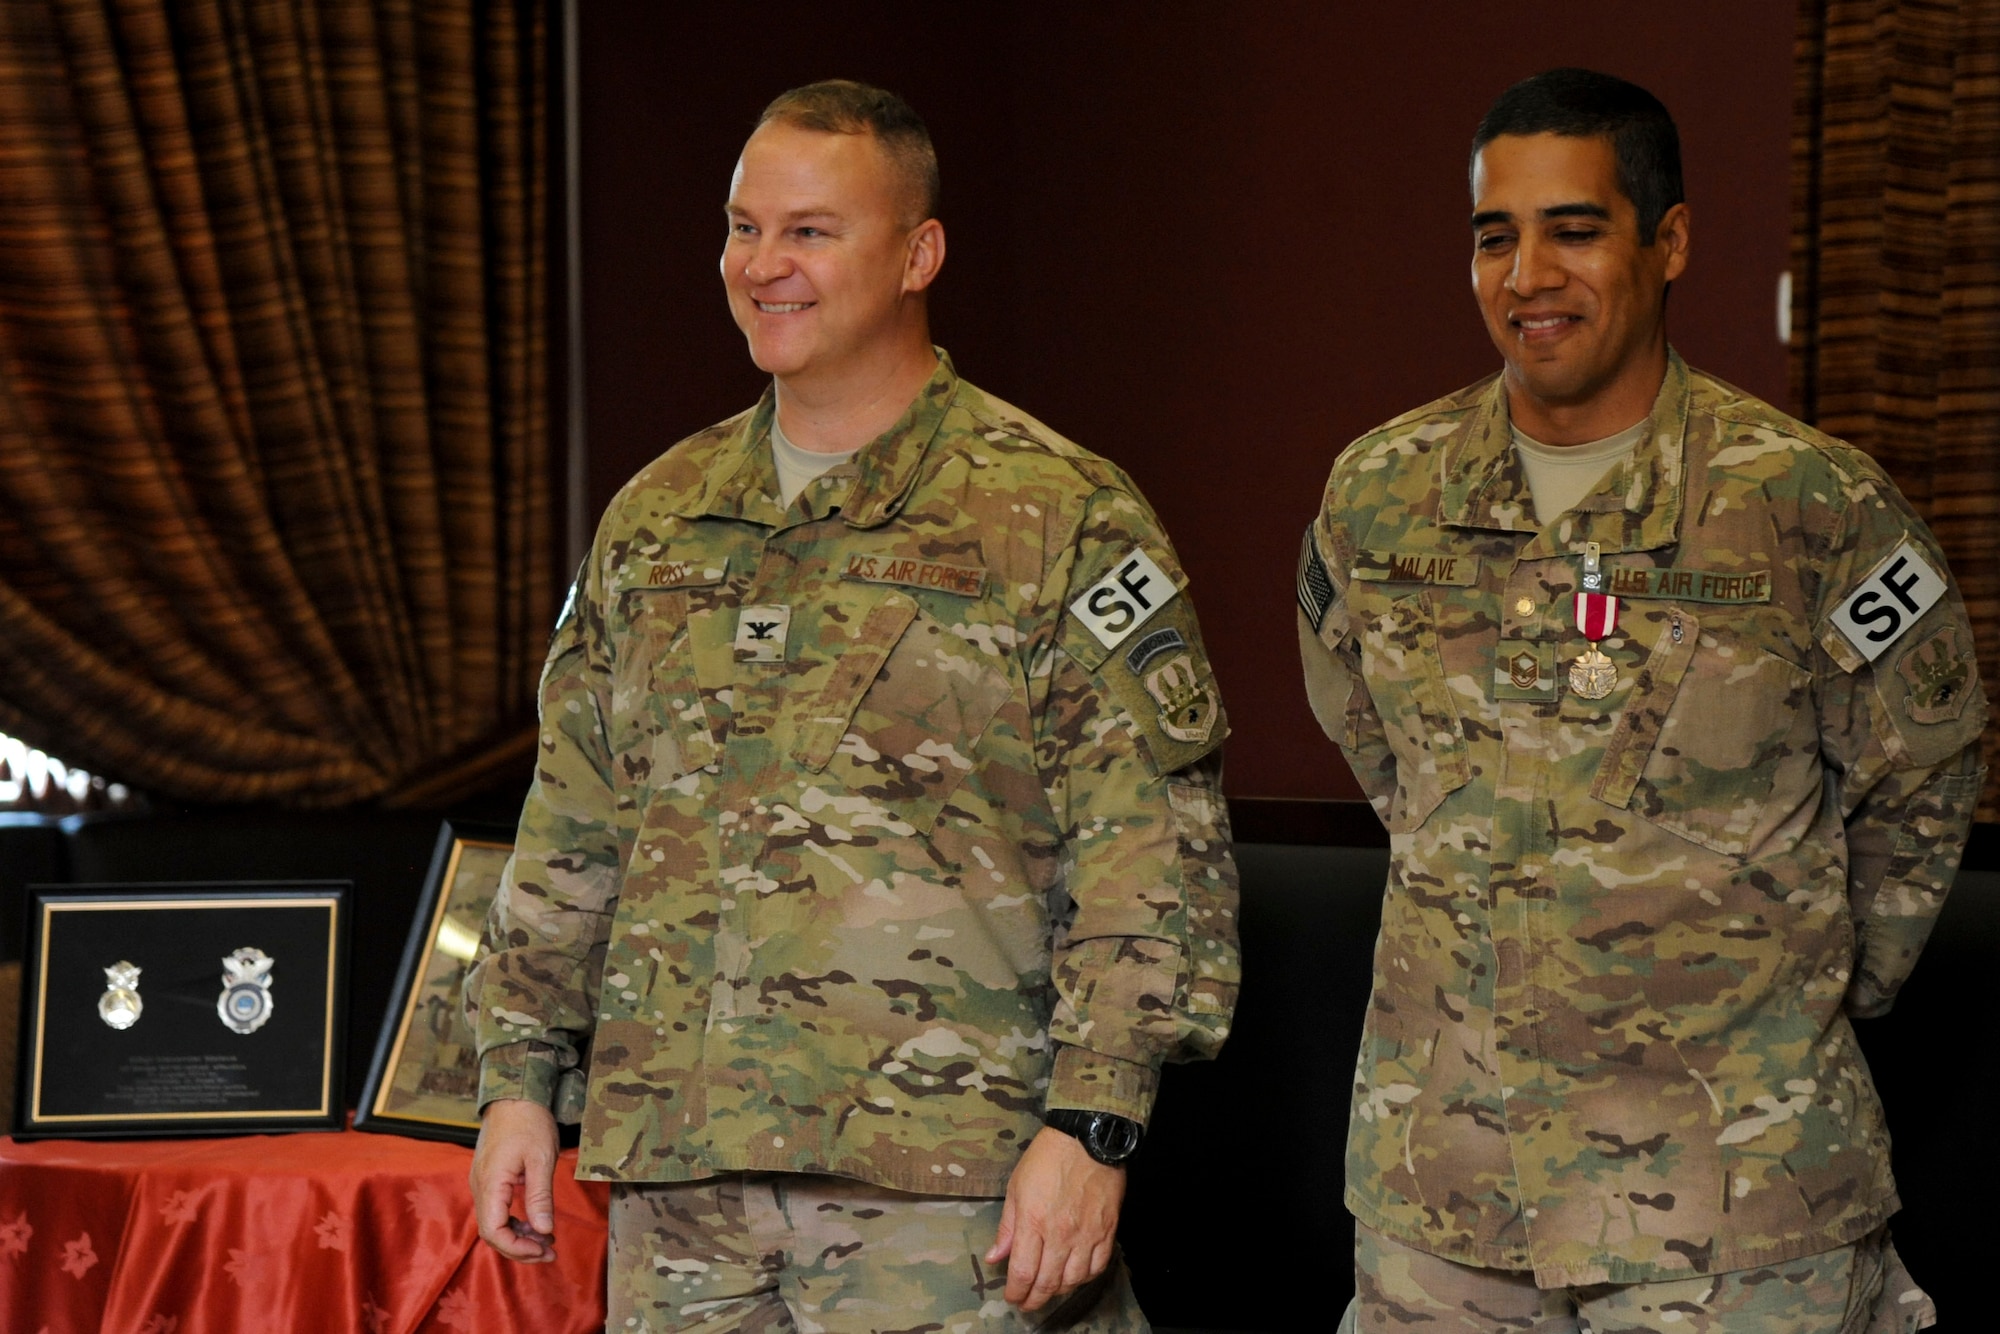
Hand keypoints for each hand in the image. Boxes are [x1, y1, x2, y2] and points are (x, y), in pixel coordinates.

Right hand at [470, 1097, 559, 1262]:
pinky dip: (515, 1222)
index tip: (543, 1250)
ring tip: (547, 1242)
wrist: (515, 1095)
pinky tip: (535, 1224)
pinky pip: (497, 1210)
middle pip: (492, 1233)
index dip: (517, 1248)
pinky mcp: (489, 1179)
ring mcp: (482, 1183)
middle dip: (520, 1248)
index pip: (494, 1231)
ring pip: (494, 1223)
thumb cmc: (529, 1122)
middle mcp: (480, 1187)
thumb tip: (544, 1230)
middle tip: (550, 1252)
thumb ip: (540, 1197)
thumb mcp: (541, 1159)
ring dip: (519, 1237)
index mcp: (491, 1184)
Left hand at [984, 1126, 1125, 1310]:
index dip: (1016, 1292)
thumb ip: (1008, 1227)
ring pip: (1073, 1280)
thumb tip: (996, 1257)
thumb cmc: (1048, 1157)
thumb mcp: (1017, 1187)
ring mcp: (1087, 1234)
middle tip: (1027, 1303)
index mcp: (1034, 1221)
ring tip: (1049, 1289)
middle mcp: (1061, 1233)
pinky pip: (1097, 1266)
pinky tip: (1075, 1275)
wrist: (1088, 1138)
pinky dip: (1085, 1278)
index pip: (1023, 1272)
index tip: (1012, 1297)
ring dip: (1058, 1290)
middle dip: (1034, 1299)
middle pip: (1047, 1283)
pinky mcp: (1107, 1230)